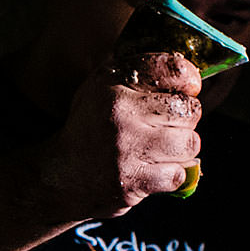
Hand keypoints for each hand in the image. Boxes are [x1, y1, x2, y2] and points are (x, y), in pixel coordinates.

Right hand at [40, 53, 202, 219]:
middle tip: (166, 127)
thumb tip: (191, 78)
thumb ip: (139, 75)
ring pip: (190, 143)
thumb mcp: (101, 89)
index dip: (189, 81)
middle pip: (190, 110)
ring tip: (160, 151)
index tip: (187, 91)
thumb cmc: (89, 129)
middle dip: (185, 120)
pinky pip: (178, 174)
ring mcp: (127, 149)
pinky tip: (153, 172)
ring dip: (182, 150)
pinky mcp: (132, 181)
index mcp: (113, 83)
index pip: (175, 69)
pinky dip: (171, 175)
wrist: (58, 177)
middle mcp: (120, 113)